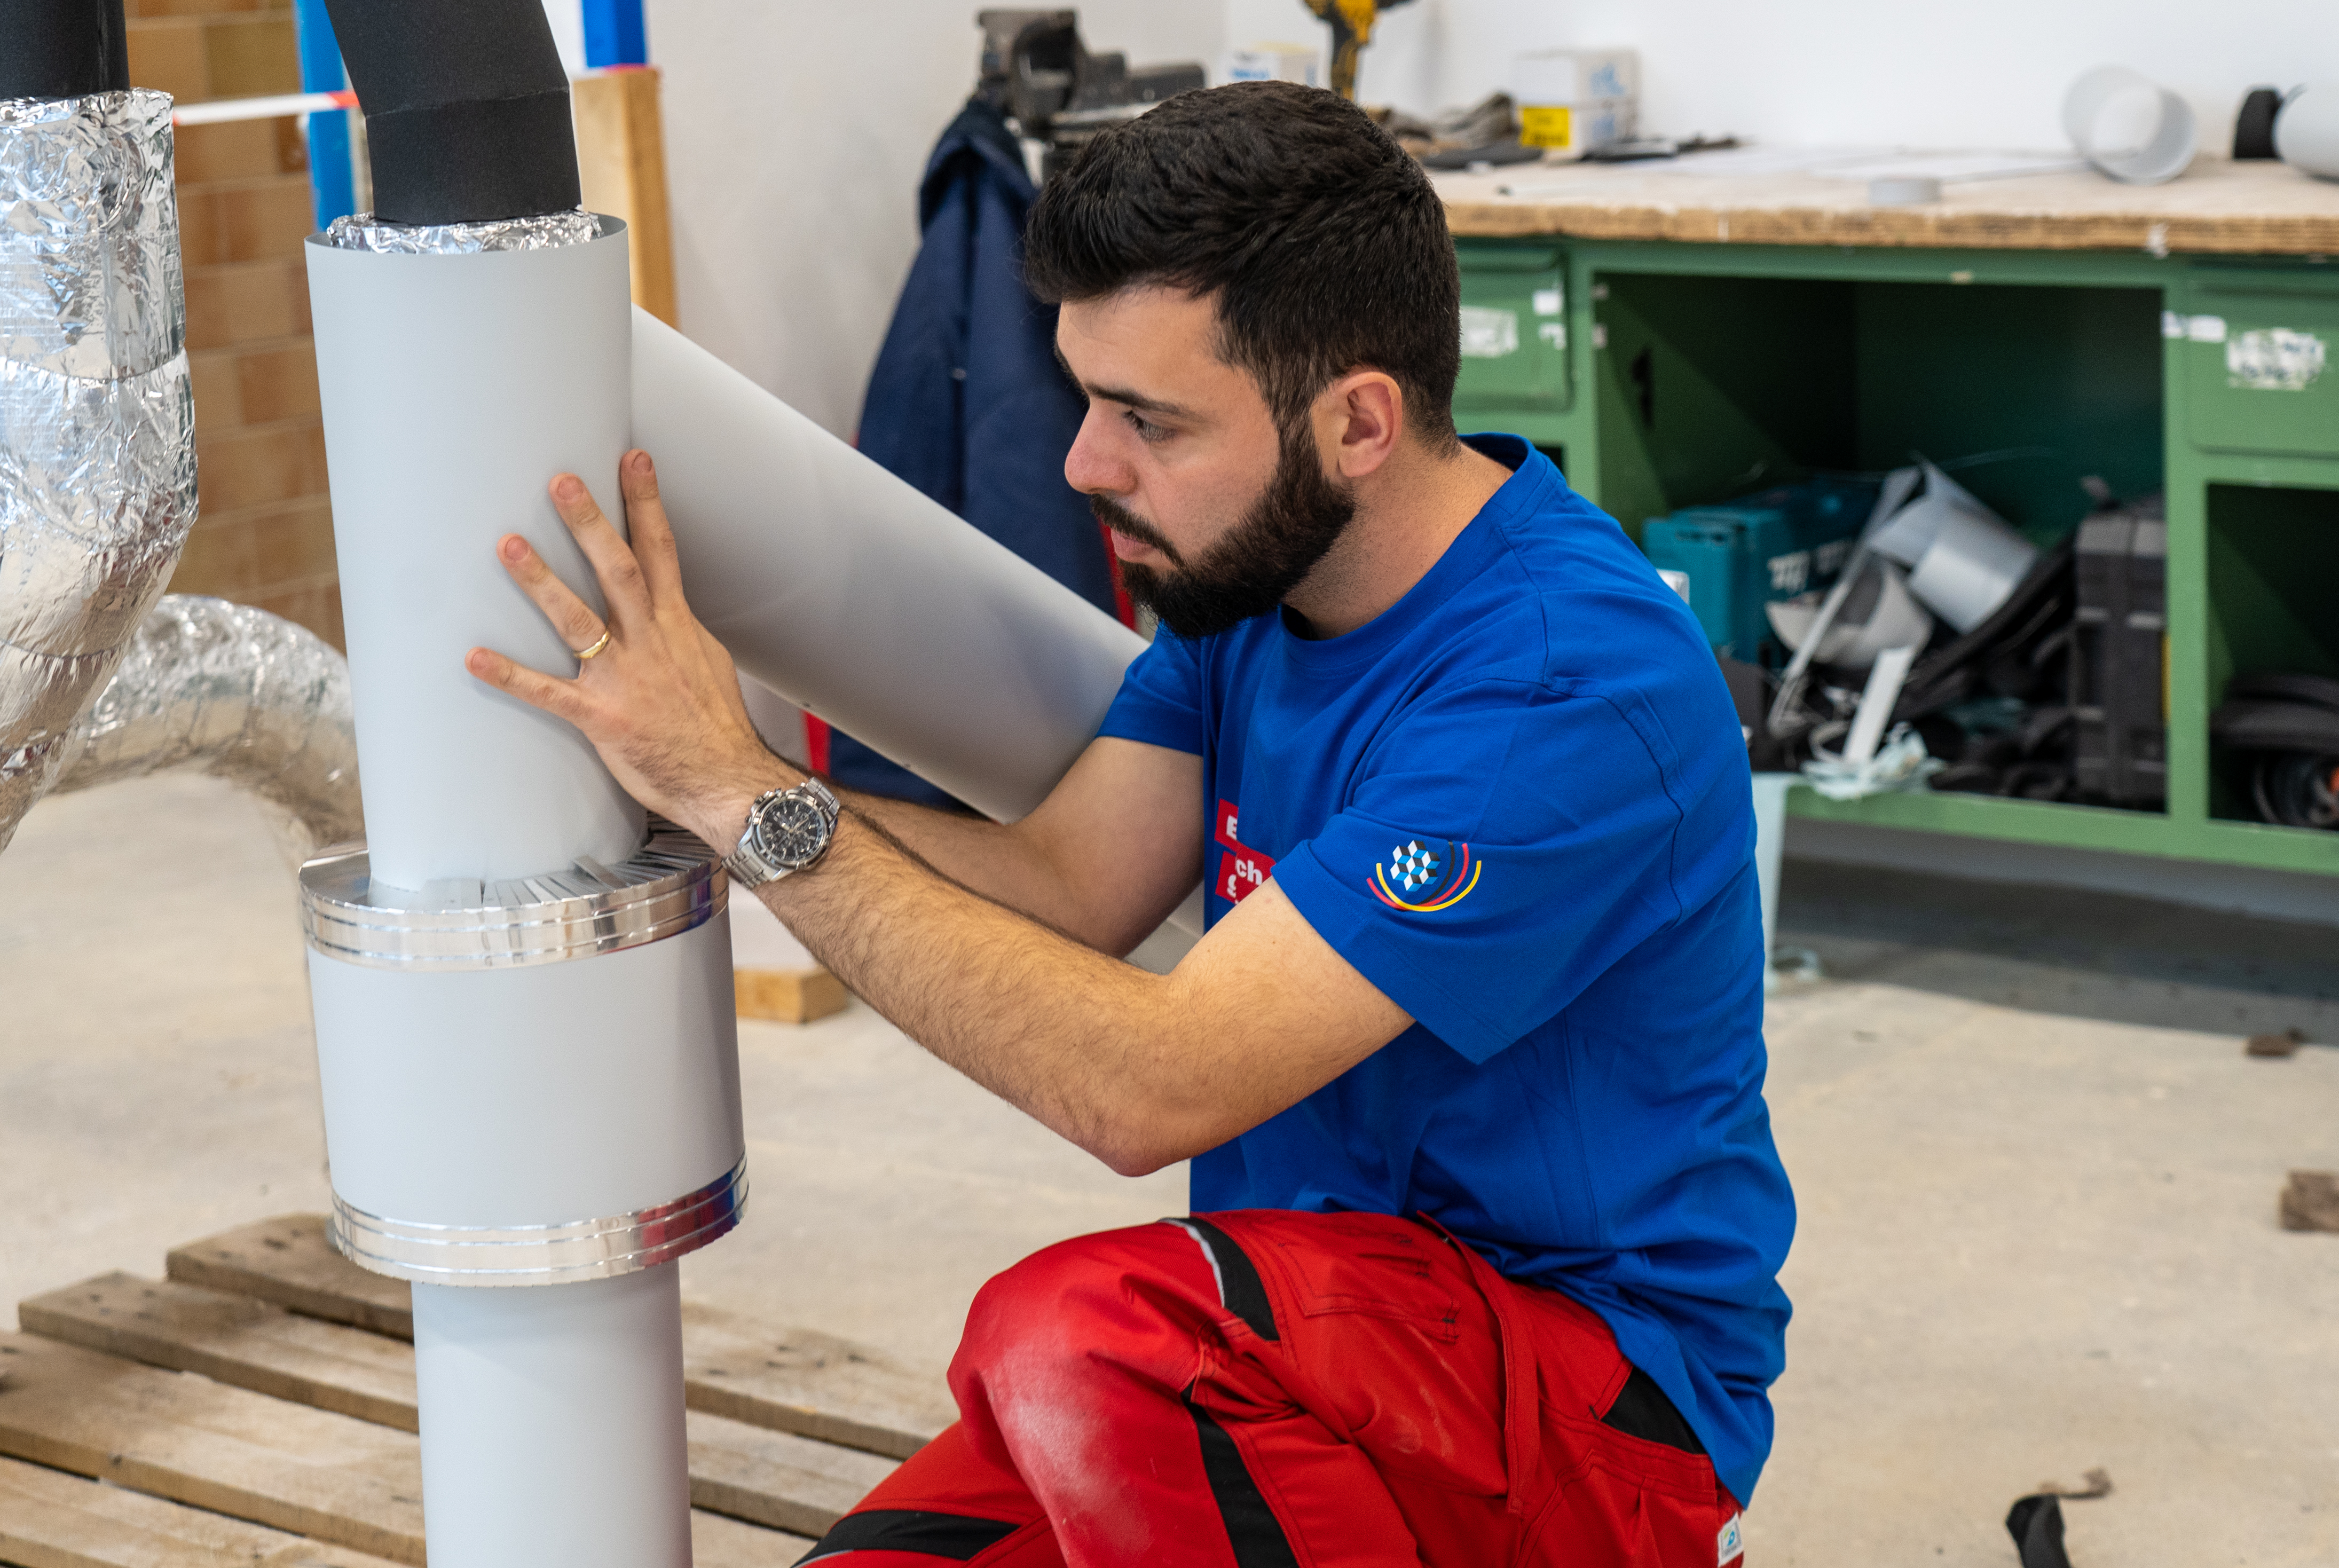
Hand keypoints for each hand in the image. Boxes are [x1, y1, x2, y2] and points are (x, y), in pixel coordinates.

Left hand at [464, 449, 791, 848]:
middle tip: (561, 480)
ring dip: (543, 581)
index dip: (647, 502)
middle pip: (619, 570)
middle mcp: (651, 642)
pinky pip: (549, 693)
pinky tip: (475, 658)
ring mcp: (625, 679)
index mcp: (677, 625)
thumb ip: (678, 630)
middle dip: (591, 523)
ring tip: (509, 544)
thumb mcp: (708, 663)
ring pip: (580, 620)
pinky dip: (511, 676)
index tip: (632, 457)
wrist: (728, 781)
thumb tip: (663, 606)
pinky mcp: (602, 718)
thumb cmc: (716, 726)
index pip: (662, 551)